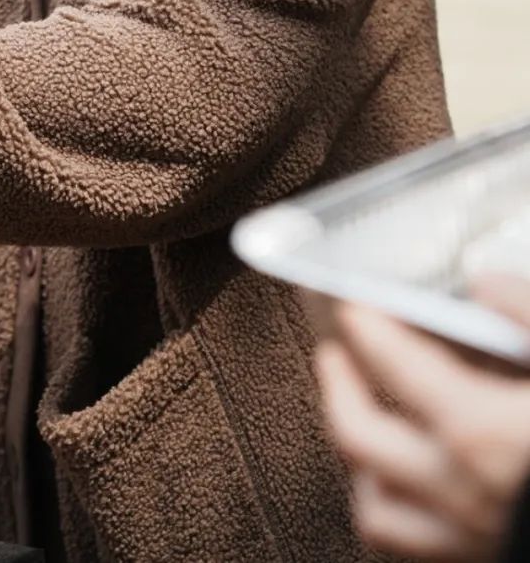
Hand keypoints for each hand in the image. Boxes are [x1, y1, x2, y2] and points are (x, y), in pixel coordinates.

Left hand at [317, 279, 529, 560]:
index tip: (354, 302)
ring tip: (362, 421)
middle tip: (335, 353)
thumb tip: (483, 283)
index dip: (367, 324)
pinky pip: (411, 553)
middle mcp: (463, 492)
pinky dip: (395, 515)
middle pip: (358, 434)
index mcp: (484, 431)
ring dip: (358, 461)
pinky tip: (409, 487)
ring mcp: (471, 541)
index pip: (395, 361)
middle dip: (336, 386)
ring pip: (374, 508)